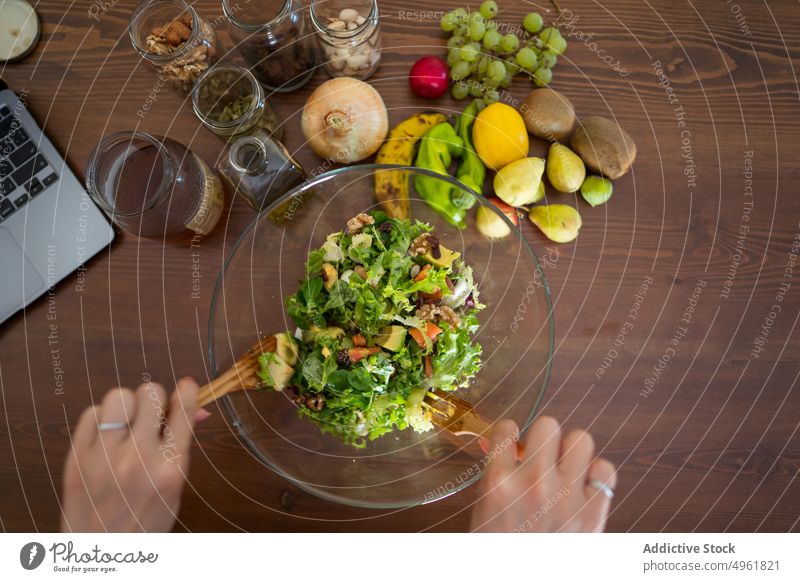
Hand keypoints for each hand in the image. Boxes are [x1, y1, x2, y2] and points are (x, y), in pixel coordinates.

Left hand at [61, 377, 208, 531]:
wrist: (102, 558)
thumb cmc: (145, 524)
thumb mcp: (174, 489)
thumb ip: (181, 447)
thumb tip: (196, 409)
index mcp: (170, 468)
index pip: (184, 410)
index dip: (188, 391)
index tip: (186, 386)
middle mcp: (138, 459)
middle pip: (150, 394)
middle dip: (155, 400)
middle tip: (152, 415)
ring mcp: (103, 458)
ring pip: (118, 396)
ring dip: (127, 405)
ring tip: (126, 424)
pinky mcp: (76, 459)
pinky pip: (90, 413)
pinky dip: (100, 419)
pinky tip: (105, 436)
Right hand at [470, 416, 616, 531]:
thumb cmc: (500, 548)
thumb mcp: (486, 507)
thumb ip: (496, 472)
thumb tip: (506, 442)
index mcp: (498, 480)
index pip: (507, 427)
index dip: (512, 436)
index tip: (514, 446)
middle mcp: (532, 482)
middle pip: (548, 424)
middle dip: (545, 441)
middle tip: (543, 459)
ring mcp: (566, 496)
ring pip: (581, 438)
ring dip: (573, 451)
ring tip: (566, 470)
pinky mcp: (593, 513)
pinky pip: (605, 469)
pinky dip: (598, 474)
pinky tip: (585, 487)